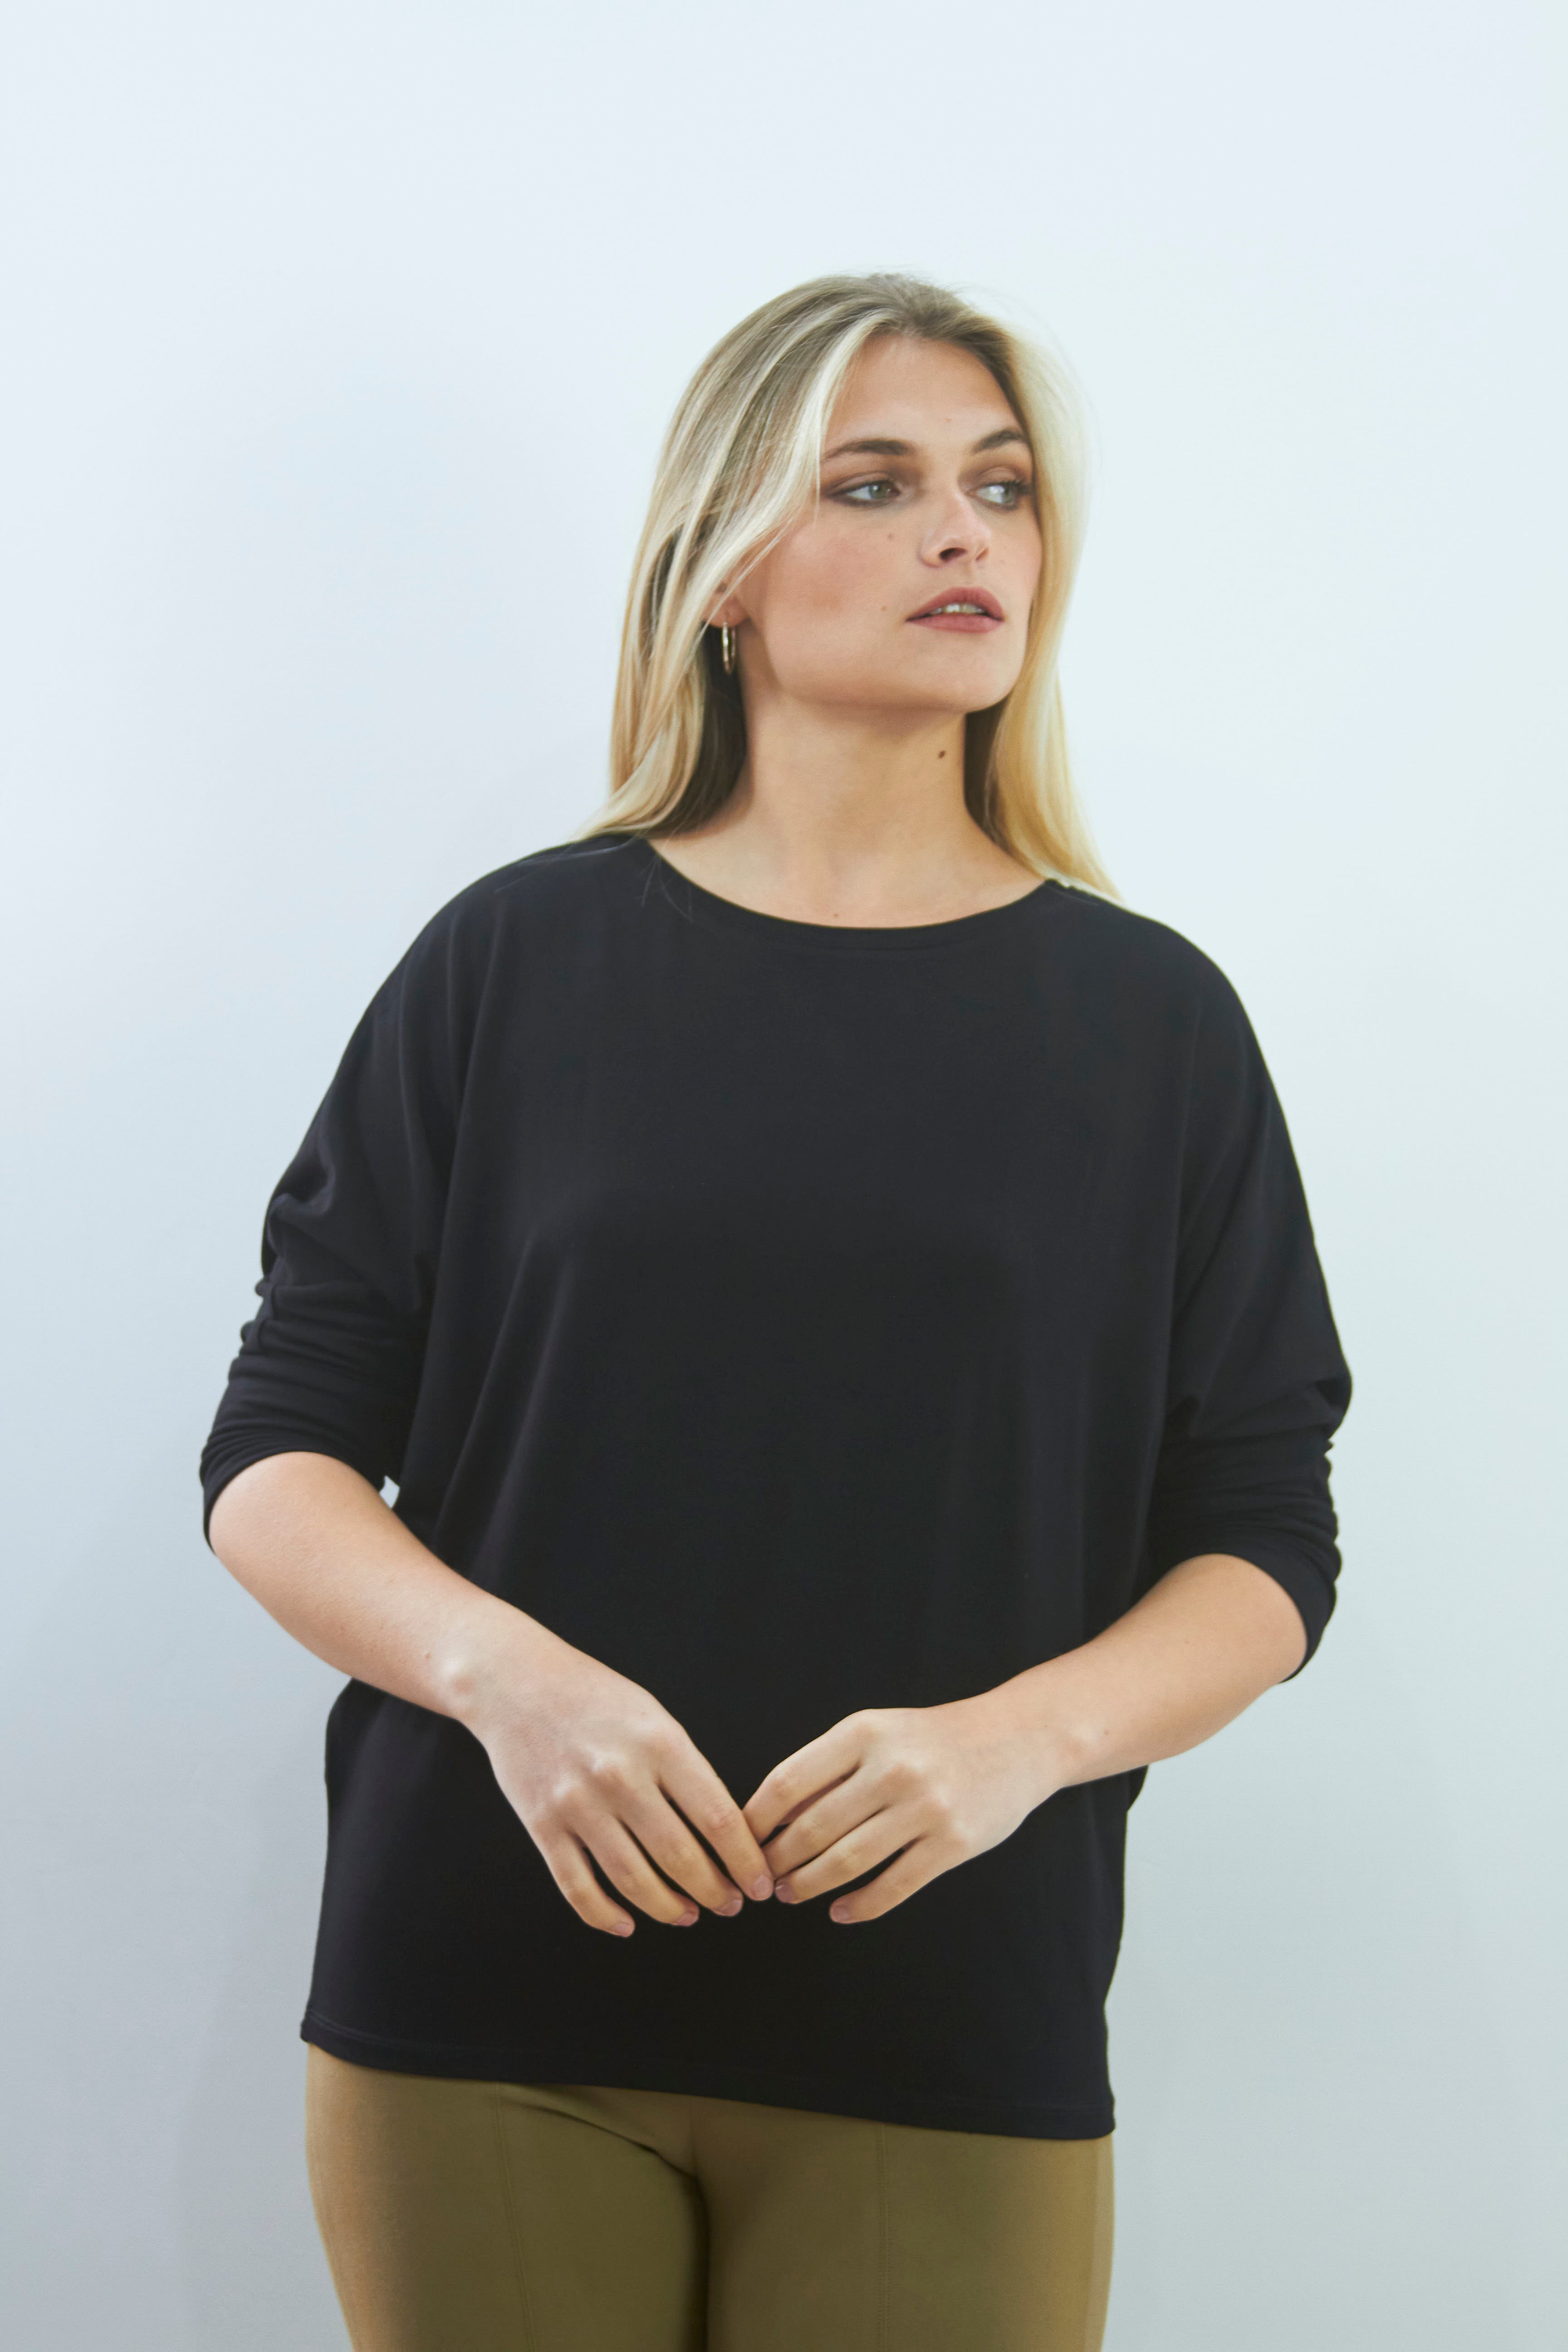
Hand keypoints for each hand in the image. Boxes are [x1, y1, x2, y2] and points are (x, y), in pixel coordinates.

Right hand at [466, 1628, 774, 1936]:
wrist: (515, 1682)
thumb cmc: (595, 1698)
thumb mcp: (654, 1717)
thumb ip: (686, 1770)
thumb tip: (722, 1832)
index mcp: (659, 1743)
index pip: (718, 1818)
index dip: (745, 1861)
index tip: (759, 1883)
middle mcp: (620, 1776)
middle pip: (680, 1857)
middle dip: (714, 1892)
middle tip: (730, 1905)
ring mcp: (577, 1804)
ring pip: (633, 1881)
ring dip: (668, 1909)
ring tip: (688, 1915)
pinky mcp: (541, 1824)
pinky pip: (578, 1888)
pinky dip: (605, 1916)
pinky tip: (627, 1924)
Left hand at [742, 1693, 1061, 1924]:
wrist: (1015, 1740)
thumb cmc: (930, 1739)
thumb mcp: (876, 1732)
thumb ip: (826, 1768)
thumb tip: (767, 1818)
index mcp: (864, 1732)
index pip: (788, 1782)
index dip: (755, 1820)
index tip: (740, 1842)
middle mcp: (892, 1768)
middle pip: (812, 1828)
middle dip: (777, 1861)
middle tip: (762, 1879)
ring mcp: (925, 1809)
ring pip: (846, 1862)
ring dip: (808, 1885)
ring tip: (790, 1894)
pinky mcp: (953, 1845)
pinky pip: (891, 1888)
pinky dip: (858, 1907)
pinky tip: (839, 1911)